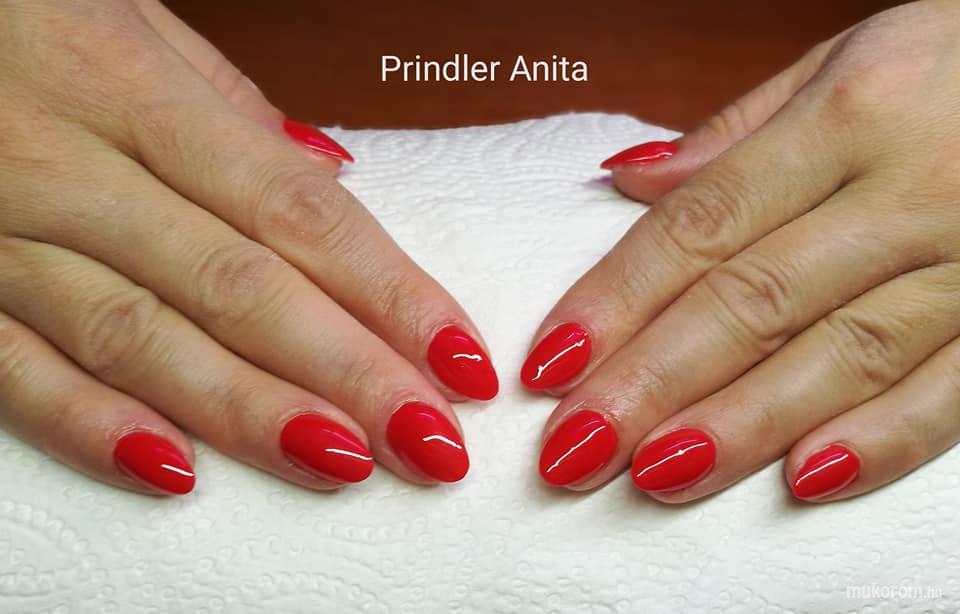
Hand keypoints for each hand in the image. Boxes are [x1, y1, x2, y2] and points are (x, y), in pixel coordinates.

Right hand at [0, 0, 497, 494]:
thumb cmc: (25, 15)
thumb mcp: (134, 27)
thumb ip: (231, 109)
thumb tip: (330, 178)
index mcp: (139, 94)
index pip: (298, 213)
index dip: (390, 294)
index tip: (459, 361)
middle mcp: (74, 167)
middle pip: (238, 286)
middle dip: (345, 373)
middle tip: (428, 441)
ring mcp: (1, 230)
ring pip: (140, 337)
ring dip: (247, 410)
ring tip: (340, 464)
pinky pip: (14, 366)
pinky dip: (90, 424)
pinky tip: (174, 471)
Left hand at [528, 0, 959, 502]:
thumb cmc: (957, 66)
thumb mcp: (847, 61)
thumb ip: (737, 134)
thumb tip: (627, 183)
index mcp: (849, 116)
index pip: (704, 226)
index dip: (617, 299)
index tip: (550, 366)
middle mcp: (909, 189)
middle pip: (756, 300)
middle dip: (654, 382)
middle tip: (576, 449)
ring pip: (843, 354)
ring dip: (744, 423)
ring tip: (658, 476)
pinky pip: (957, 389)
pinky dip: (885, 439)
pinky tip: (805, 480)